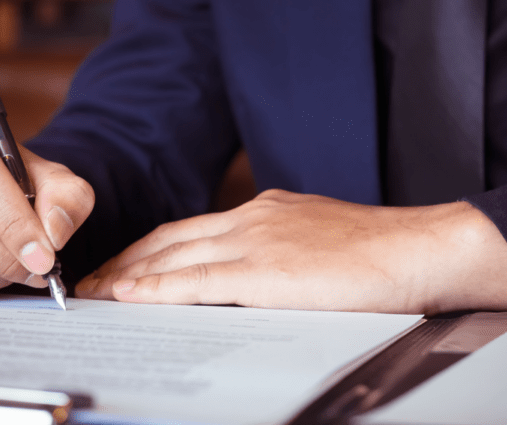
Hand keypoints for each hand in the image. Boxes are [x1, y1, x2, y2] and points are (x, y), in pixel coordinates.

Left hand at [75, 190, 506, 313]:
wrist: (416, 249)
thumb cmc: (380, 252)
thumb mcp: (319, 238)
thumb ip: (283, 250)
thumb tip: (261, 274)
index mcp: (267, 210)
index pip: (191, 229)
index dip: (150, 248)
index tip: (123, 264)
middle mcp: (253, 217)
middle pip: (170, 238)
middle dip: (126, 260)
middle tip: (91, 280)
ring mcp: (256, 241)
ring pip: (173, 255)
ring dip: (127, 274)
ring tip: (94, 293)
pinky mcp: (264, 270)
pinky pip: (195, 279)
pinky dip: (154, 287)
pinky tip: (128, 296)